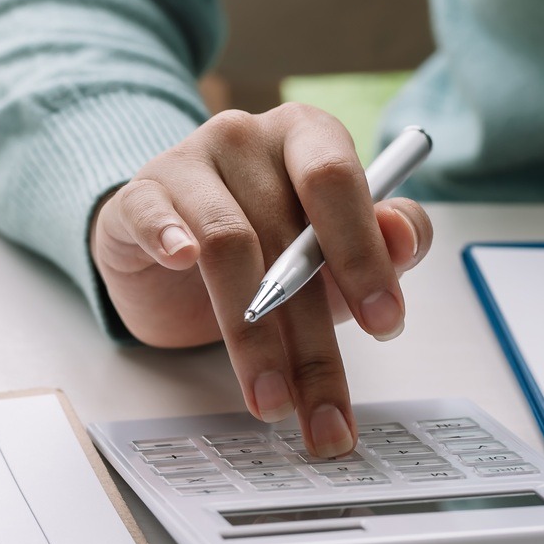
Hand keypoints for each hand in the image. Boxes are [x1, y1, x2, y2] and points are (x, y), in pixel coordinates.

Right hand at [92, 105, 433, 455]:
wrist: (172, 249)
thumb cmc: (265, 242)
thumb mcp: (334, 252)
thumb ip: (383, 243)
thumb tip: (404, 239)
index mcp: (308, 136)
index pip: (338, 182)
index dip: (365, 255)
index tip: (384, 324)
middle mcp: (248, 138)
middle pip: (286, 236)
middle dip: (313, 340)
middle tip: (328, 407)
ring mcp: (188, 161)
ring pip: (228, 245)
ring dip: (254, 337)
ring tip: (271, 400)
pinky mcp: (139, 196)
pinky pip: (152, 212)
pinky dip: (167, 235)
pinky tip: (181, 260)